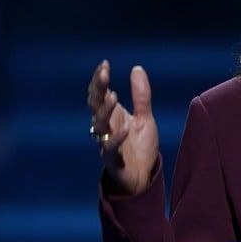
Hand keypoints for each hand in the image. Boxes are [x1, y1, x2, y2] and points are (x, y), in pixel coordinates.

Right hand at [87, 60, 159, 194]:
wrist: (143, 176)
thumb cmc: (140, 146)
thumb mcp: (144, 117)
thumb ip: (141, 96)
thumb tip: (136, 68)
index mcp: (111, 116)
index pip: (100, 94)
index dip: (100, 80)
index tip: (104, 64)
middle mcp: (105, 128)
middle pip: (96, 105)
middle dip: (98, 90)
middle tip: (104, 74)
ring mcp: (107, 143)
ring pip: (99, 125)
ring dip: (106, 110)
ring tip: (114, 96)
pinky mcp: (114, 160)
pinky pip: (111, 149)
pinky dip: (116, 139)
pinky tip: (124, 129)